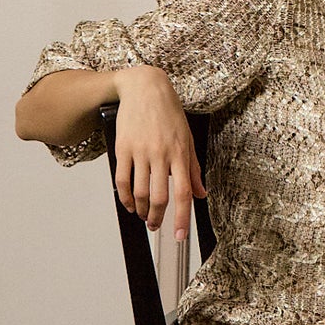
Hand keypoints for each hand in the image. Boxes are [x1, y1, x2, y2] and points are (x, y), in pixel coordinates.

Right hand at [112, 65, 206, 238]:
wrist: (145, 88)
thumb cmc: (169, 113)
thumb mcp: (188, 139)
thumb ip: (194, 169)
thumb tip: (201, 194)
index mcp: (180, 154)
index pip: (183, 193)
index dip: (182, 218)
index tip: (179, 236)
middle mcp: (161, 154)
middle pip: (159, 197)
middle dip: (157, 218)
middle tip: (156, 225)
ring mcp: (141, 152)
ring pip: (139, 192)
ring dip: (141, 210)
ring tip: (143, 215)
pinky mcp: (123, 148)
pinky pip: (122, 180)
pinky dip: (125, 197)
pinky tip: (129, 203)